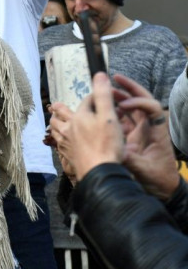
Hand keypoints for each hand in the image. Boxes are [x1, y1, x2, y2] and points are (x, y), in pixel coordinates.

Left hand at [49, 72, 121, 180]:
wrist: (99, 172)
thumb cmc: (106, 145)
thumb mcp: (109, 117)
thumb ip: (103, 95)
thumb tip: (99, 74)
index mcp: (79, 117)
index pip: (87, 101)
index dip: (95, 97)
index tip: (102, 97)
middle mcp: (68, 128)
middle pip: (60, 114)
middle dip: (59, 108)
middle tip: (55, 105)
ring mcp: (66, 142)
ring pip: (55, 129)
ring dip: (56, 122)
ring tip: (55, 120)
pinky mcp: (67, 154)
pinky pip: (58, 143)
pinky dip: (58, 138)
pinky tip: (62, 141)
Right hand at [112, 73, 179, 199]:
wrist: (163, 190)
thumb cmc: (159, 180)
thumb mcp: (144, 170)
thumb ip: (130, 159)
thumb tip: (115, 150)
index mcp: (157, 131)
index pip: (152, 107)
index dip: (138, 102)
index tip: (122, 106)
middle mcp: (150, 128)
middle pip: (142, 101)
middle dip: (130, 88)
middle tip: (114, 78)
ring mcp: (142, 132)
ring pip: (132, 109)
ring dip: (120, 98)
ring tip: (106, 91)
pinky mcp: (134, 138)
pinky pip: (124, 120)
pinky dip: (115, 112)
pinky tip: (103, 109)